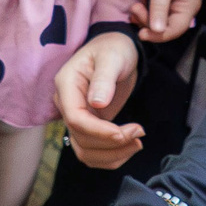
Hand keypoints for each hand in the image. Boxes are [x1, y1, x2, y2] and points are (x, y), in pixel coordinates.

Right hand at [52, 32, 145, 170]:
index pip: (75, 119)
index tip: (124, 132)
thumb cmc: (113, 48)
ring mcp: (76, 117)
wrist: (116, 50)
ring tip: (137, 143)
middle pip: (81, 139)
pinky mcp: (88, 126)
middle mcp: (66, 104)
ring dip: (112, 155)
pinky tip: (130, 146)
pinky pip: (93, 152)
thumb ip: (104, 79)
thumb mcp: (112, 57)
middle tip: (139, 132)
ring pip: (85, 151)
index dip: (99, 132)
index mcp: (67, 85)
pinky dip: (111, 157)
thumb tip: (97, 104)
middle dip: (112, 143)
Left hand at [136, 0, 200, 42]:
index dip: (158, 36)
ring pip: (161, 20)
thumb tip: (157, 31)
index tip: (140, 34)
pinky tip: (137, 6)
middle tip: (134, 10)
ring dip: (146, 18)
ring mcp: (177, 2)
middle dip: (149, 24)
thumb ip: (159, 8)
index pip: (175, 30)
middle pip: (168, 27)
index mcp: (190, 6)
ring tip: (134, 8)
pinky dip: (147, 11)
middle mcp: (186, 7)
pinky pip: (158, 11)